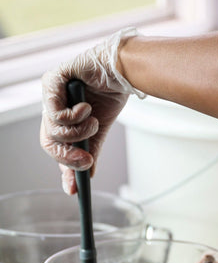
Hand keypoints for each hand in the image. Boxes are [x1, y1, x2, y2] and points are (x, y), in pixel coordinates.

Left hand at [40, 27, 144, 193]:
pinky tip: (86, 108)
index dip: (65, 169)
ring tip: (94, 122)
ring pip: (54, 131)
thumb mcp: (99, 131)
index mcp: (62, 118)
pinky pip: (55, 113)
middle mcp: (52, 107)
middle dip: (69, 156)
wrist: (123, 72)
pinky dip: (75, 116)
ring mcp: (50, 94)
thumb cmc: (110, 94)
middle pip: (49, 142)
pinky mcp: (53, 81)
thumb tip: (86, 177)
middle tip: (87, 161)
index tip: (75, 190)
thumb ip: (90, 153)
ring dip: (79, 132)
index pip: (57, 148)